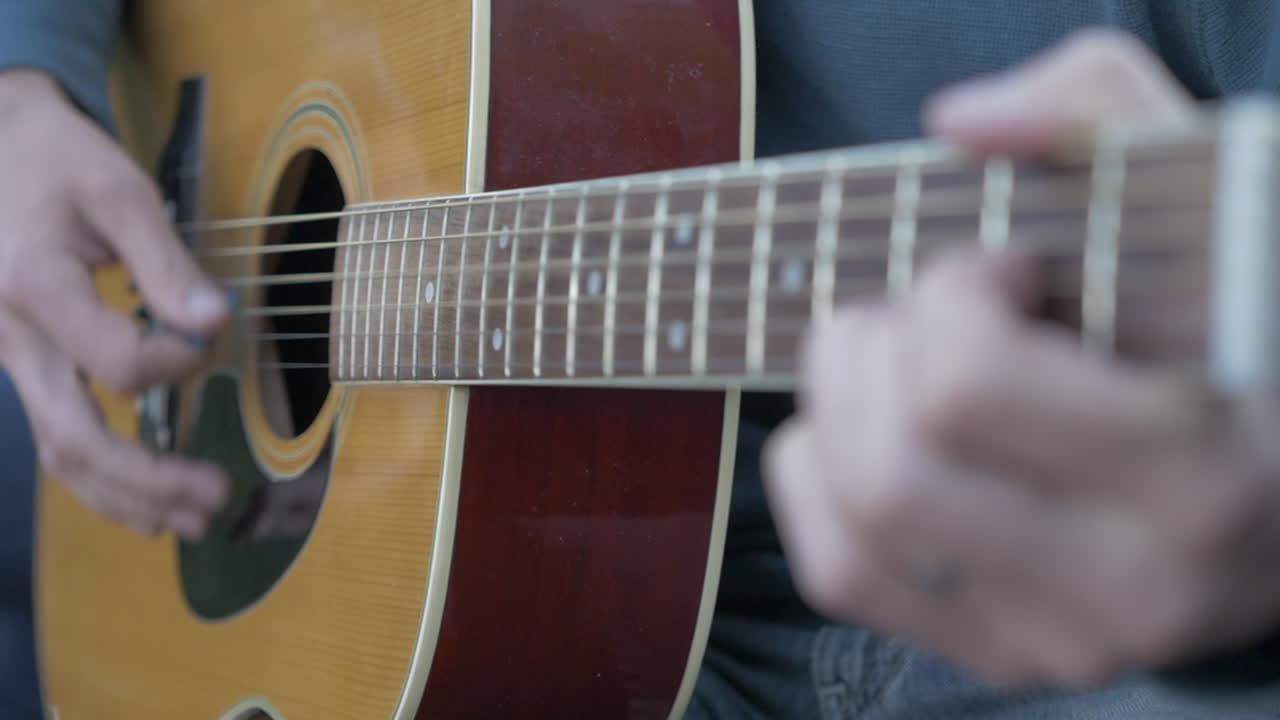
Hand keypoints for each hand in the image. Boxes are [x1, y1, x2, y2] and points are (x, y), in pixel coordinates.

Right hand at [0, 70, 229, 538]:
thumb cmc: (54, 158)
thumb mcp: (115, 189)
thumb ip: (166, 260)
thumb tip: (216, 322)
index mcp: (35, 287)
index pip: (117, 361)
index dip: (178, 360)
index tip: (211, 327)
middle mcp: (13, 338)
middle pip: (73, 437)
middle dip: (148, 480)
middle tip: (217, 497)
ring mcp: (10, 358)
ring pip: (57, 451)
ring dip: (126, 497)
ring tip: (190, 521)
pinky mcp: (22, 364)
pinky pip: (55, 435)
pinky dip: (100, 478)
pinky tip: (144, 503)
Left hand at [763, 29, 1279, 687]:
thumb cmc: (1242, 334)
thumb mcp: (1219, 203)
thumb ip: (1101, 113)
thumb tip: (962, 122)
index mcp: (1204, 467)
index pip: (968, 386)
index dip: (950, 295)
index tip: (1000, 267)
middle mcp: (1134, 580)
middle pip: (893, 469)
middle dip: (868, 353)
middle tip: (920, 313)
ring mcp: (1064, 635)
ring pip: (858, 524)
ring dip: (833, 412)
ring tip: (891, 363)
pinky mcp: (1006, 654)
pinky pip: (841, 574)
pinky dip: (817, 482)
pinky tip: (867, 430)